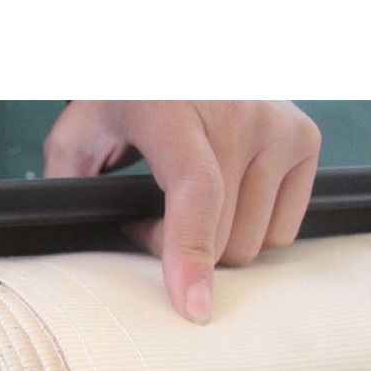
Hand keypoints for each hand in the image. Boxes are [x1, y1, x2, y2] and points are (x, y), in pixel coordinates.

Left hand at [43, 101, 321, 322]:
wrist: (177, 62)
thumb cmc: (124, 100)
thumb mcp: (78, 136)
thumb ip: (66, 189)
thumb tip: (67, 246)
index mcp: (173, 106)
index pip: (196, 192)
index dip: (190, 255)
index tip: (192, 307)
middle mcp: (238, 110)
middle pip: (223, 237)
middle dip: (176, 247)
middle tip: (148, 216)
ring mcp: (279, 125)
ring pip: (253, 243)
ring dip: (211, 241)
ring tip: (181, 204)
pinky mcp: (304, 141)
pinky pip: (281, 231)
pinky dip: (247, 230)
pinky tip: (220, 201)